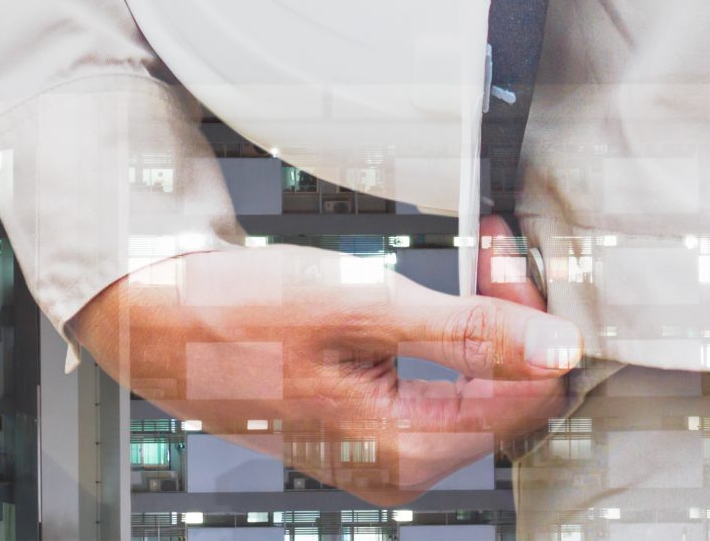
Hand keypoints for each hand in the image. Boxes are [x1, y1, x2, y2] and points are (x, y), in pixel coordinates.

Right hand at [68, 216, 577, 505]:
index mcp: (408, 450)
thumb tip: (559, 352)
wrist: (151, 318)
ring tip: (465, 258)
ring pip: (470, 387)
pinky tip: (417, 296)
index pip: (527, 390)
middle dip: (506, 312)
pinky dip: (437, 335)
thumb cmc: (234, 314)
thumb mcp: (360, 305)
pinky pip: (430, 387)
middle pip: (503, 392)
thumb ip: (470, 332)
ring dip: (475, 320)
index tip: (506, 251)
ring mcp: (378, 451)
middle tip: (491, 243)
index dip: (529, 314)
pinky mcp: (359, 427)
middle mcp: (399, 466)